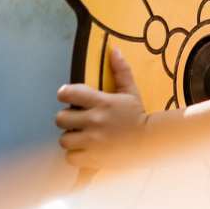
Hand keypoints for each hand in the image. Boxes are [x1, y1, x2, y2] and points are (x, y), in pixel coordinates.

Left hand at [56, 47, 146, 168]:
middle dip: (66, 118)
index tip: (67, 96)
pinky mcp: (92, 158)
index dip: (64, 93)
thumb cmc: (138, 115)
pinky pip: (70, 157)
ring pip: (63, 139)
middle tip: (75, 119)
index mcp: (102, 102)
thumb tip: (114, 50)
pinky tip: (84, 149)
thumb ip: (121, 70)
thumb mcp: (130, 91)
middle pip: (60, 118)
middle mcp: (94, 121)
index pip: (70, 93)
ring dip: (70, 137)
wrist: (149, 142)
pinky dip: (75, 154)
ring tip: (80, 135)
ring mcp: (92, 141)